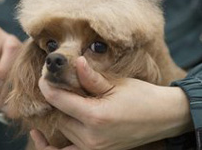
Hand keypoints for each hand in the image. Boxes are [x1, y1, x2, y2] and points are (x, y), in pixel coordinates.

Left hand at [34, 56, 192, 149]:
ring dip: (58, 115)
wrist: (163, 117)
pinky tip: (38, 135)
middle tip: (55, 82)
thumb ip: (91, 77)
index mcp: (95, 117)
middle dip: (55, 98)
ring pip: (62, 130)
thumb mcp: (116, 84)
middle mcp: (91, 138)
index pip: (58, 100)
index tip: (44, 74)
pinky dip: (49, 147)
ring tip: (59, 98)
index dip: (47, 85)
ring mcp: (93, 149)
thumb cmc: (142, 97)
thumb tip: (75, 62)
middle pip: (58, 116)